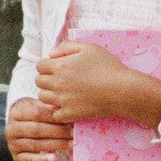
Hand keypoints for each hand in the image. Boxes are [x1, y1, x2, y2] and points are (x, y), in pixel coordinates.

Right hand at [6, 97, 73, 160]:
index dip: (54, 117)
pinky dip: (41, 160)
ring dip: (55, 145)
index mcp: (16, 112)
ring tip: (70, 144)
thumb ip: (48, 107)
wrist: (20, 125)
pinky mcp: (16, 156)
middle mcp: (11, 128)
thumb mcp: (39, 105)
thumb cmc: (34, 113)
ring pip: (35, 144)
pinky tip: (54, 158)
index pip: (37, 114)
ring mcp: (12, 143)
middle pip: (37, 130)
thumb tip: (59, 108)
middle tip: (73, 133)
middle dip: (58, 132)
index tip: (70, 120)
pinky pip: (28, 159)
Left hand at [36, 42, 160, 127]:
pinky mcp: (69, 114)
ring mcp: (62, 100)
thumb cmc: (107, 66)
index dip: (47, 65)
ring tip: (62, 92)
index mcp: (60, 66)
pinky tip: (67, 105)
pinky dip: (57, 110)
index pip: (40, 66)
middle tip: (60, 79)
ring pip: (42, 97)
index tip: (56, 67)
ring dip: (49, 94)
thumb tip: (51, 53)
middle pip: (39, 81)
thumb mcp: (89, 47)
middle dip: (46, 78)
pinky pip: (54, 114)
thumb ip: (67, 46)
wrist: (121, 90)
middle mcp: (57, 84)